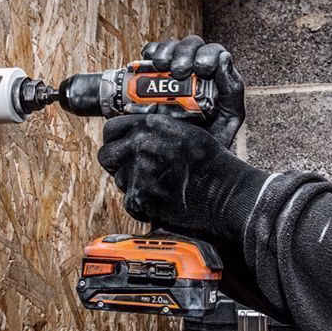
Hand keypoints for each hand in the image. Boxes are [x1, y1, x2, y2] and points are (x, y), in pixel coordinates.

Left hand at [97, 114, 268, 241]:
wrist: (225, 191)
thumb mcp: (187, 131)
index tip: (119, 146)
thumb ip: (158, 129)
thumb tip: (139, 132)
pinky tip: (159, 200)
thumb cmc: (213, 163)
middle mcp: (139, 146)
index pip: (111, 129)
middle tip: (130, 168)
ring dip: (131, 183)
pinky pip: (129, 202)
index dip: (114, 139)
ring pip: (118, 180)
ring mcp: (137, 172)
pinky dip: (142, 205)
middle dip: (116, 162)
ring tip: (155, 185)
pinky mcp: (140, 198)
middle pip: (106, 154)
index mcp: (150, 125)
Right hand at [141, 34, 244, 147]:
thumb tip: (224, 59)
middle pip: (193, 45)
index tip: (201, 69)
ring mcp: (174, 70)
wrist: (176, 160)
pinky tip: (150, 61)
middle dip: (185, 53)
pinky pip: (153, 52)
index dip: (209, 55)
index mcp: (216, 77)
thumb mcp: (228, 120)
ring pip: (173, 46)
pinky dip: (151, 51)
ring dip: (167, 51)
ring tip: (161, 66)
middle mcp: (195, 69)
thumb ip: (232, 91)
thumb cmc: (205, 141)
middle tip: (179, 71)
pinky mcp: (154, 74)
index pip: (216, 53)